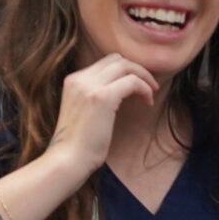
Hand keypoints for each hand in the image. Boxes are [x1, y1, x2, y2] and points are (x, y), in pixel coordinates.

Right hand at [45, 54, 158, 171]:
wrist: (67, 160)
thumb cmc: (77, 144)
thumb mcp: (82, 112)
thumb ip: (94, 97)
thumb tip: (118, 92)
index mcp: (72, 81)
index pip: (104, 63)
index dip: (125, 71)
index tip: (136, 85)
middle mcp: (79, 79)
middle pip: (116, 59)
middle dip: (136, 69)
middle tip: (148, 86)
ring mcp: (89, 86)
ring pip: (125, 66)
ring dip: (143, 76)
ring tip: (151, 92)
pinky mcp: (103, 97)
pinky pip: (132, 82)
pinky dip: (144, 88)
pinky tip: (148, 102)